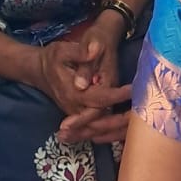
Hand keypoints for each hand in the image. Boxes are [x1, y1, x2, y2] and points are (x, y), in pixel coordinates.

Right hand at [35, 24, 131, 140]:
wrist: (39, 70)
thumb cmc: (52, 58)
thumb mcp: (62, 50)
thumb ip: (79, 52)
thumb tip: (92, 52)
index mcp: (73, 91)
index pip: (99, 97)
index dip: (116, 94)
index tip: (132, 89)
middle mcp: (74, 107)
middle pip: (100, 119)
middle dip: (120, 119)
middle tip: (141, 113)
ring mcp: (76, 113)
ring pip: (98, 127)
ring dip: (116, 128)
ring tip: (137, 122)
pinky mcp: (78, 114)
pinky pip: (94, 127)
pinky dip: (108, 131)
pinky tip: (123, 129)